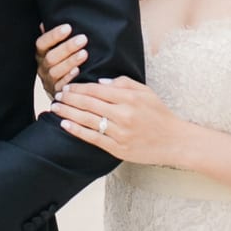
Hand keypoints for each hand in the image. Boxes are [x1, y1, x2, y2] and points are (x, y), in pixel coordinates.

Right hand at [34, 22, 85, 96]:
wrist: (62, 90)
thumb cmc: (62, 63)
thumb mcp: (55, 49)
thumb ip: (53, 38)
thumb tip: (44, 23)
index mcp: (41, 54)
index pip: (42, 43)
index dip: (53, 35)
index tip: (68, 27)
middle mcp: (42, 67)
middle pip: (50, 57)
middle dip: (67, 48)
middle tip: (83, 39)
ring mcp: (48, 80)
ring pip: (55, 71)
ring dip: (70, 62)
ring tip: (84, 53)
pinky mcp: (56, 92)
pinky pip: (61, 86)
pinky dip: (69, 78)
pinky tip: (79, 71)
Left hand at [50, 78, 183, 166]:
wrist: (175, 141)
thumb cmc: (159, 114)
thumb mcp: (145, 92)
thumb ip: (122, 83)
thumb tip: (99, 81)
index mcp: (129, 98)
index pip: (96, 90)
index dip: (78, 88)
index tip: (66, 86)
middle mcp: (123, 114)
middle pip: (88, 104)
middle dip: (69, 99)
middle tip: (56, 95)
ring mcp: (120, 133)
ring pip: (87, 120)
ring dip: (68, 113)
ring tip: (55, 108)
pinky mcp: (118, 148)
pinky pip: (93, 138)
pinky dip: (76, 131)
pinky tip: (64, 125)